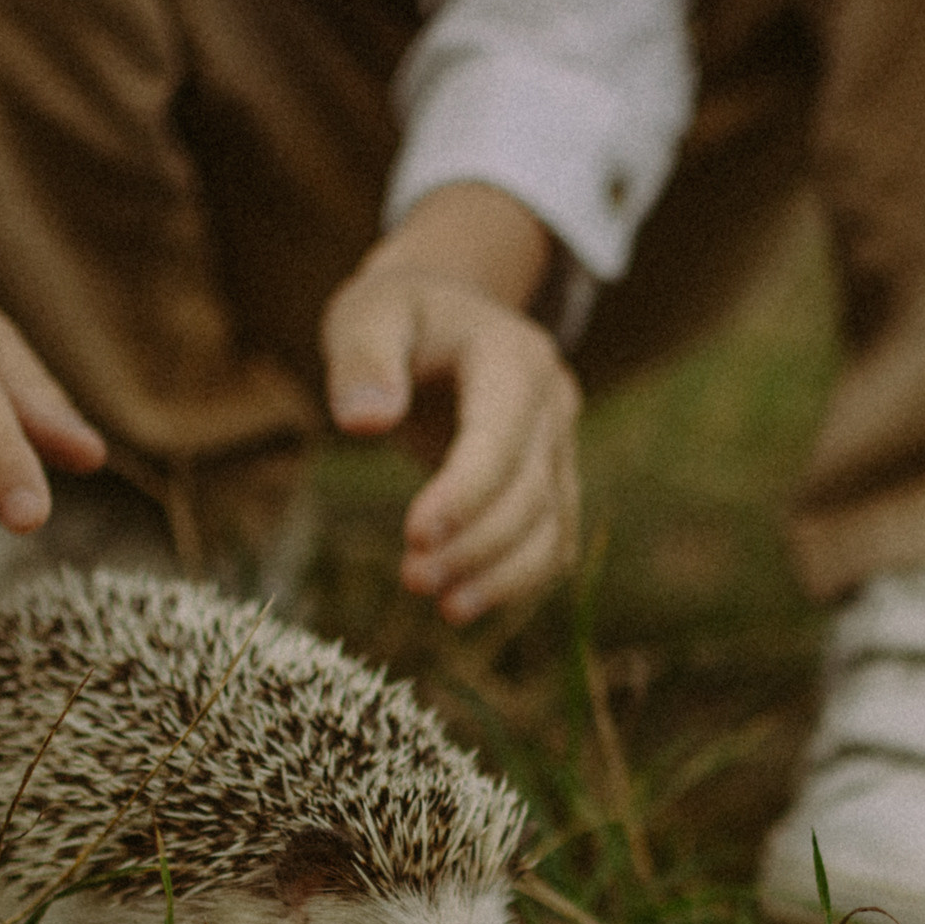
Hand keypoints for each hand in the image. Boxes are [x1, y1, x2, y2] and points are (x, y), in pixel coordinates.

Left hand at [321, 182, 578, 624]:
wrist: (446, 316)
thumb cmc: (398, 317)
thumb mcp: (368, 314)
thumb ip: (363, 359)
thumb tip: (365, 422)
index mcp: (513, 357)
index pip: (500, 438)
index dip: (465, 493)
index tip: (414, 537)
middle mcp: (553, 403)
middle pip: (529, 492)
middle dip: (475, 545)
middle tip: (412, 579)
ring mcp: (561, 447)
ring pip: (551, 528)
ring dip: (502, 577)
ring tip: (444, 608)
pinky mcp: (553, 483)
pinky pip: (551, 543)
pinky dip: (517, 581)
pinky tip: (468, 603)